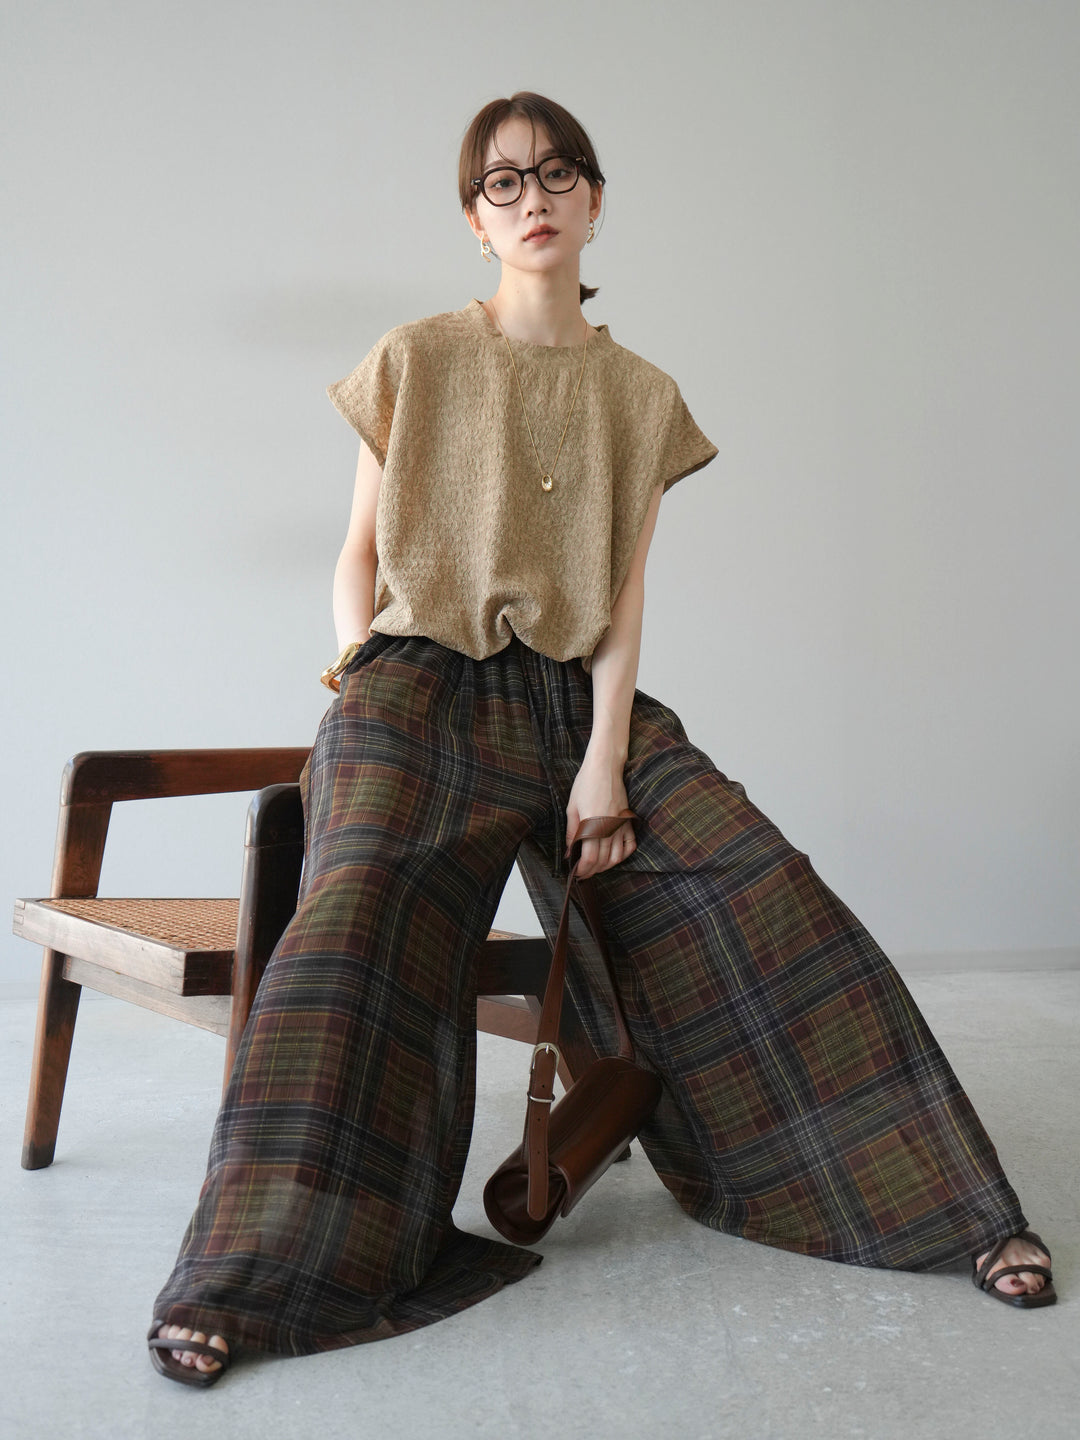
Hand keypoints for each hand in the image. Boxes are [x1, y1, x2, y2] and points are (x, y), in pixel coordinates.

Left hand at [565, 752, 636, 878]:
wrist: (605, 767)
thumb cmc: (585, 784)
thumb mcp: (572, 808)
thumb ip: (572, 833)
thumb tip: (569, 853)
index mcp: (593, 825)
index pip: (590, 858)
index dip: (583, 870)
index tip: (576, 873)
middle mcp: (609, 828)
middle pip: (603, 861)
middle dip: (592, 871)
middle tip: (583, 872)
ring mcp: (621, 825)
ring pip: (617, 857)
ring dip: (606, 866)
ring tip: (596, 866)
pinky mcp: (628, 821)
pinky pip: (630, 845)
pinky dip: (623, 855)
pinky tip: (613, 856)